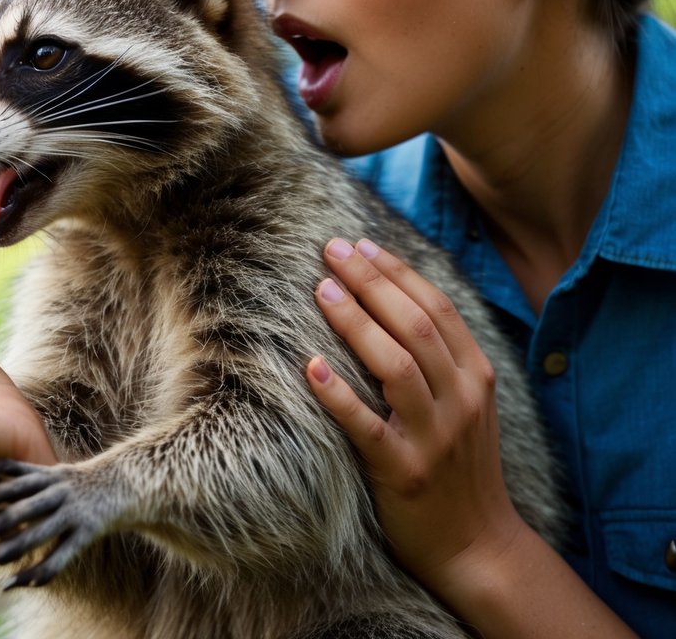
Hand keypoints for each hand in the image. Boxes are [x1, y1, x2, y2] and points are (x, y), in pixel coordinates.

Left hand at [304, 238, 524, 591]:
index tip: (360, 243)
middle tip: (331, 249)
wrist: (478, 545)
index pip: (437, 308)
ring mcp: (434, 436)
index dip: (396, 271)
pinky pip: (367, 425)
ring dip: (356, 322)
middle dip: (371, 281)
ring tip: (321, 289)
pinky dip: (338, 393)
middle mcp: (461, 400)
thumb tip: (391, 298)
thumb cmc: (459, 466)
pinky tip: (310, 366)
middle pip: (415, 326)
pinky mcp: (403, 472)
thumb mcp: (466, 404)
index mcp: (477, 377)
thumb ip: (441, 357)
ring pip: (396, 365)